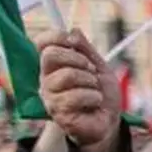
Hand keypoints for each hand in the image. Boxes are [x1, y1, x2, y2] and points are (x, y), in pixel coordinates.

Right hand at [37, 29, 121, 151]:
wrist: (110, 122)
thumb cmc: (101, 95)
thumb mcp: (99, 67)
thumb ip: (86, 49)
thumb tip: (74, 29)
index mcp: (54, 66)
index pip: (41, 43)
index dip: (56, 36)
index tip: (73, 41)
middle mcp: (47, 79)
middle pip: (50, 55)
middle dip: (77, 59)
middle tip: (91, 70)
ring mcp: (50, 96)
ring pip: (66, 75)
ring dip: (90, 81)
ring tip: (95, 91)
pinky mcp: (57, 111)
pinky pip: (74, 96)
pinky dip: (92, 97)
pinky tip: (94, 103)